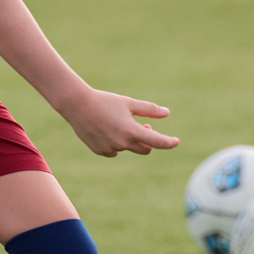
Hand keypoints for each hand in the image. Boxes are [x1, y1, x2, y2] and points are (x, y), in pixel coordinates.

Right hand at [56, 87, 179, 157]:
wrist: (78, 106)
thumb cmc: (105, 101)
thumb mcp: (129, 103)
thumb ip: (149, 109)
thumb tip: (167, 113)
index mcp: (132, 131)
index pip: (157, 142)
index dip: (169, 142)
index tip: (176, 142)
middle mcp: (122, 143)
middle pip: (145, 149)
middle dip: (147, 140)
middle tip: (145, 126)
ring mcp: (111, 149)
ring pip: (128, 148)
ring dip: (129, 139)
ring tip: (119, 123)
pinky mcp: (100, 151)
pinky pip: (114, 151)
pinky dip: (116, 143)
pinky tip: (106, 130)